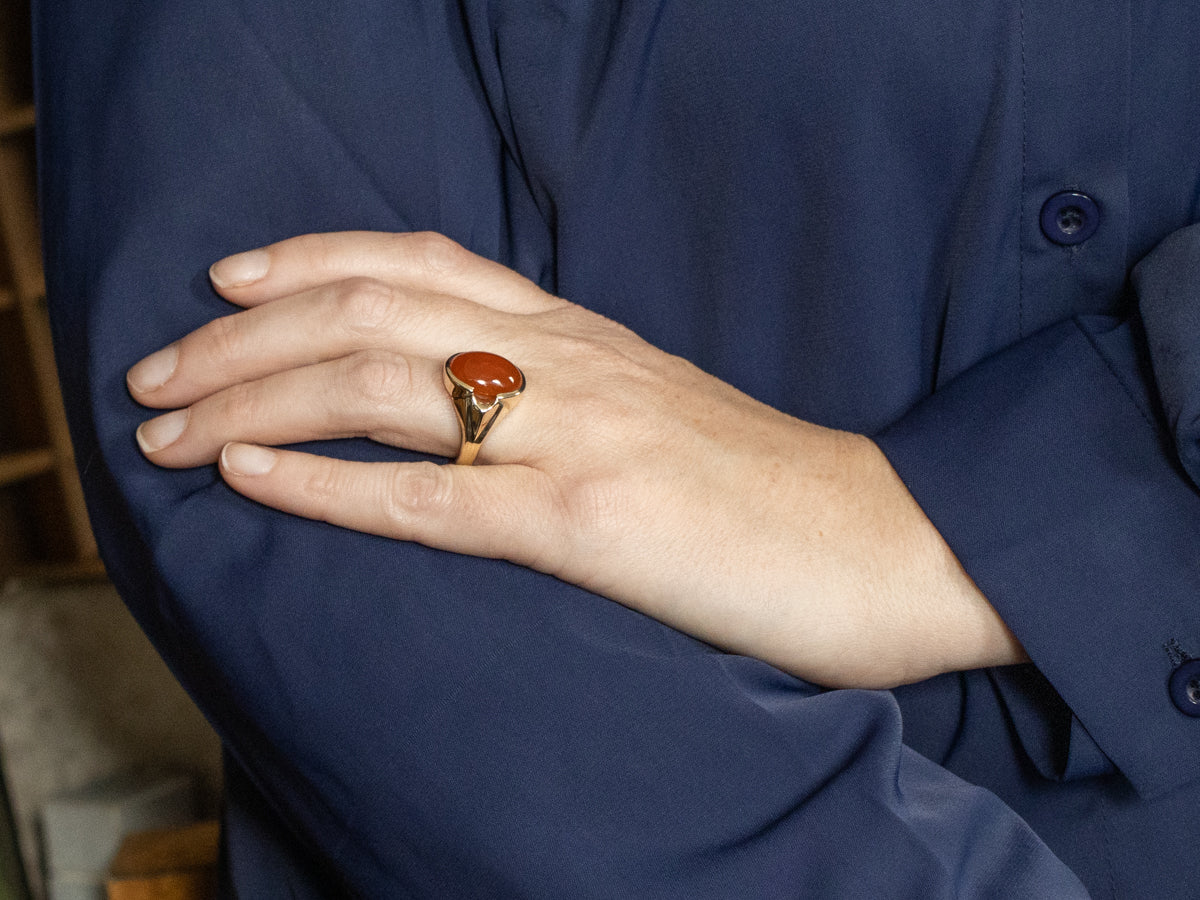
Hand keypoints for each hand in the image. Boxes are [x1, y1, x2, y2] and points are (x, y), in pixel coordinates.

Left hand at [128, 231, 1024, 687]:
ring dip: (252, 402)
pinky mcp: (592, 525)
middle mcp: (570, 363)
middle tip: (154, 369)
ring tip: (166, 428)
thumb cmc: (768, 489)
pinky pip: (433, 500)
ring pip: (381, 389)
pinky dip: (327, 486)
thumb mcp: (658, 410)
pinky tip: (251, 480)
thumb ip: (571, 389)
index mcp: (585, 335)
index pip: (424, 261)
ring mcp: (579, 437)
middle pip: (374, 313)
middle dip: (241, 337)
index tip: (230, 278)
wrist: (888, 542)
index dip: (312, 258)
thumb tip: (483, 403)